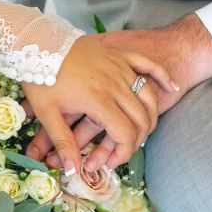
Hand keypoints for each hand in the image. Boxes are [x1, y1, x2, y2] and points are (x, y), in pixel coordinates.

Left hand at [44, 14, 211, 170]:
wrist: (39, 40)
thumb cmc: (40, 76)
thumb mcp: (47, 113)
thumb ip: (63, 143)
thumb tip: (73, 170)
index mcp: (98, 100)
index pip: (125, 134)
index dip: (124, 154)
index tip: (112, 162)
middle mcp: (116, 84)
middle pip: (141, 119)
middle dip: (137, 141)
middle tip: (123, 151)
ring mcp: (121, 67)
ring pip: (148, 97)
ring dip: (150, 117)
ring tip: (142, 131)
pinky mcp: (121, 55)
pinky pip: (149, 65)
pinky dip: (163, 77)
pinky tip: (172, 88)